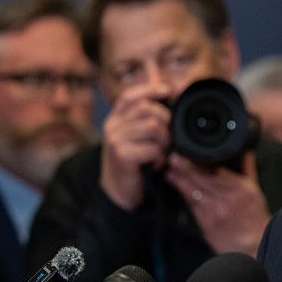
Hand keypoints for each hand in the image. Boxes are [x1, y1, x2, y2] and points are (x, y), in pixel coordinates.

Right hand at [100, 84, 171, 210]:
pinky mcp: (121, 155)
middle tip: (167, 142)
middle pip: (147, 110)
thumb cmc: (134, 163)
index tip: (169, 89)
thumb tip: (169, 91)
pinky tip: (156, 165)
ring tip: (160, 154)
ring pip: (152, 127)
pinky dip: (160, 157)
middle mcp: (111, 126)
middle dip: (166, 123)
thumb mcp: (138, 137)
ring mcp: (115, 139)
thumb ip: (148, 118)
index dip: (150, 89)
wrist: (119, 192)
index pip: (130, 96)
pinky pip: (152, 148)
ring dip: (164, 142)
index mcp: (115, 119)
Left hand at [166, 152, 269, 255]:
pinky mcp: (206, 224)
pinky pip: (192, 206)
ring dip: (180, 181)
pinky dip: (183, 194)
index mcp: (240, 190)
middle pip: (201, 181)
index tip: (187, 154)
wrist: (252, 245)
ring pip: (193, 193)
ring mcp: (215, 213)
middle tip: (172, 158)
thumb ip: (247, 169)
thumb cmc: (254, 217)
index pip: (215, 173)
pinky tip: (177, 186)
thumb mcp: (255, 191)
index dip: (198, 164)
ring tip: (170, 171)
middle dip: (185, 168)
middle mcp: (227, 201)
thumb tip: (244, 151)